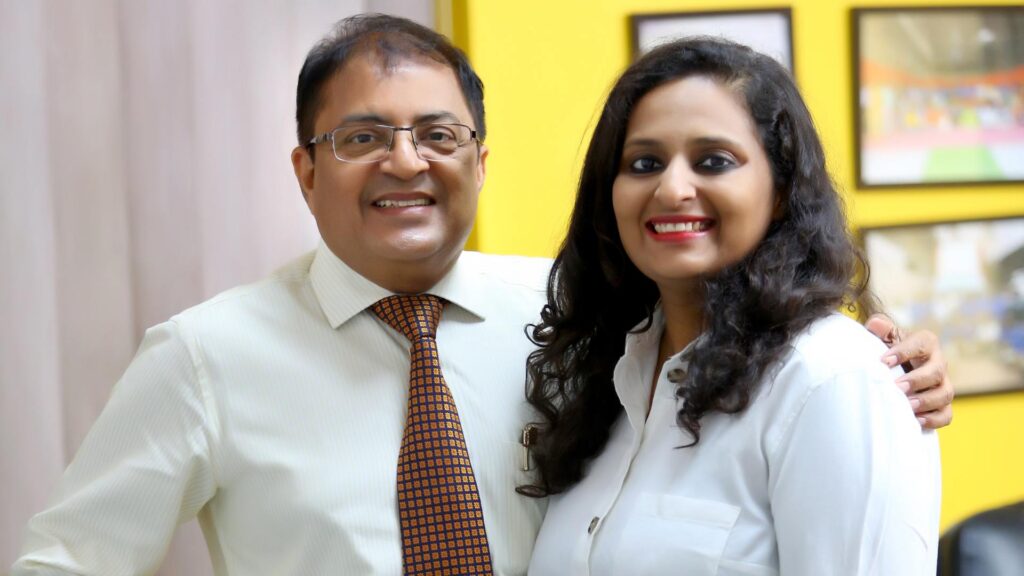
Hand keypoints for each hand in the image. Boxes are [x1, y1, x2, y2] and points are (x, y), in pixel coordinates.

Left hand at [864, 313, 952, 429]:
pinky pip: (946, 414)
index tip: (884, 361)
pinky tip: (916, 421)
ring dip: (926, 401)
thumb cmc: (890, 349)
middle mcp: (938, 363)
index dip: (904, 352)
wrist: (897, 366)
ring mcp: (943, 385)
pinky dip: (934, 419)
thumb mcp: (885, 335)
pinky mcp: (942, 405)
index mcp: (926, 343)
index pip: (920, 344)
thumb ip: (881, 328)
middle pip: (936, 372)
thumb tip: (874, 324)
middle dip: (917, 380)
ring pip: (945, 394)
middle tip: (898, 387)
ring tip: (908, 406)